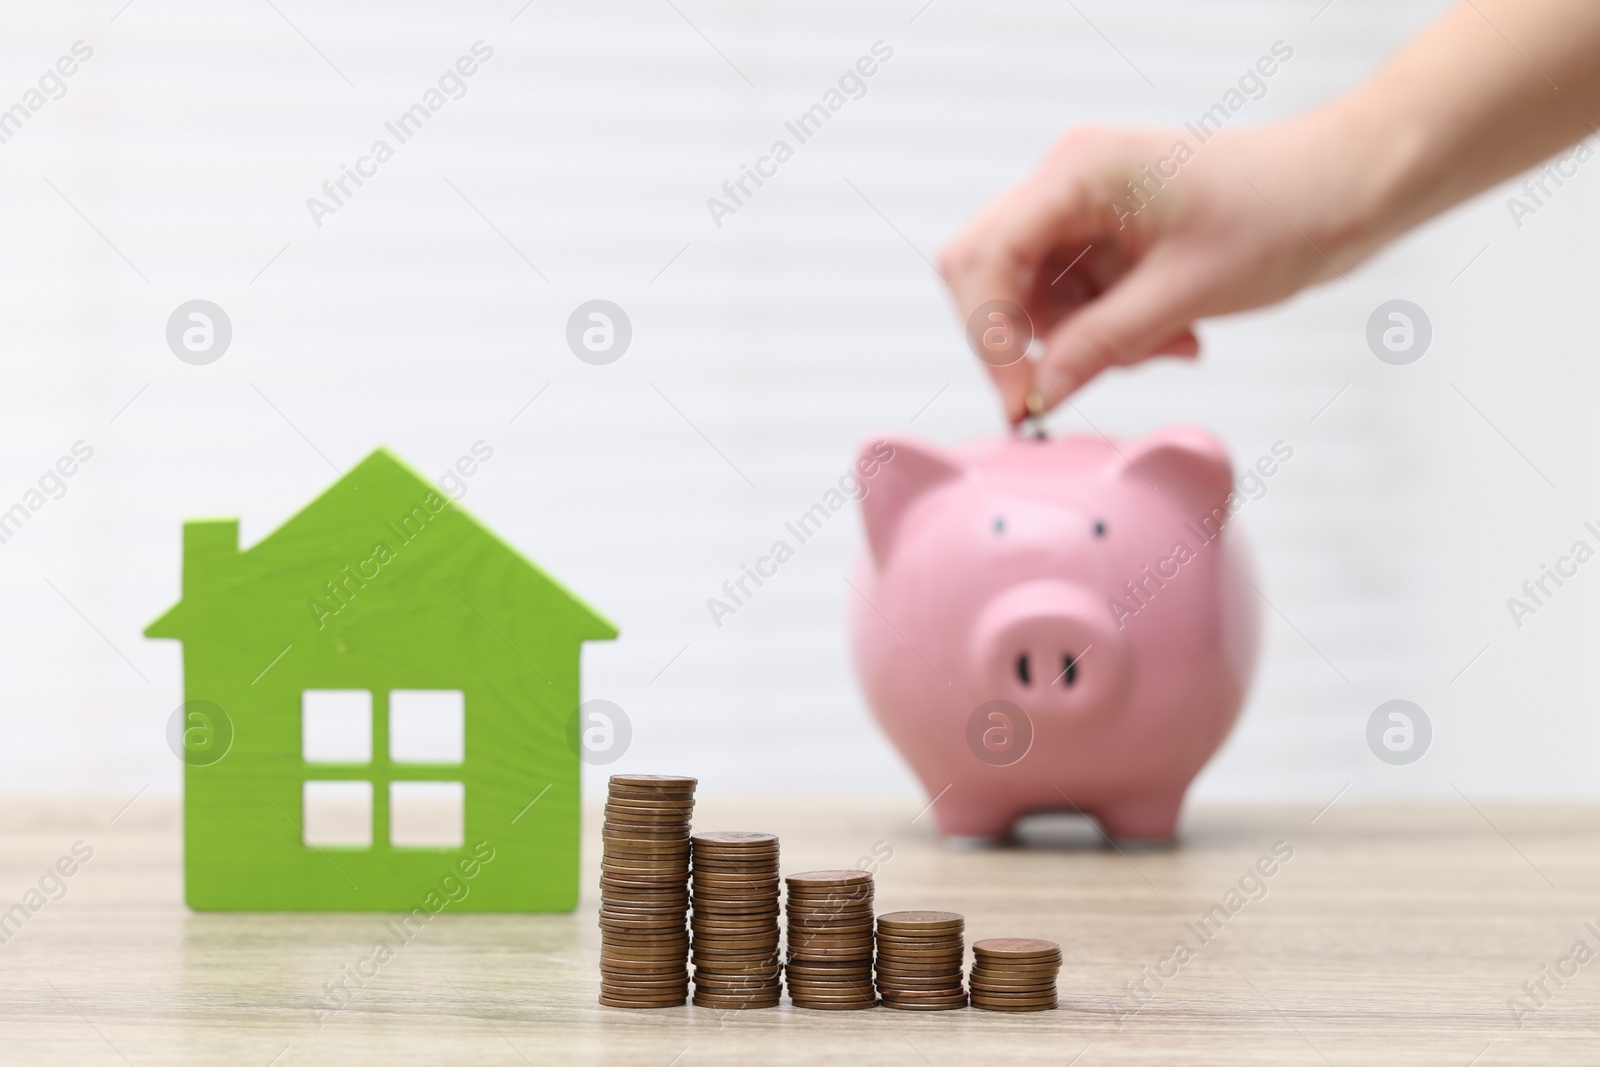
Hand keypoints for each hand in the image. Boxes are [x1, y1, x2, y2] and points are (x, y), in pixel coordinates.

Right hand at [939, 120, 1371, 421]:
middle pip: (990, 273)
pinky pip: (1072, 303)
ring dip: (1083, 342)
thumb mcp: (1188, 292)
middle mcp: (1067, 182)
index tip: (1021, 401)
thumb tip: (1038, 396)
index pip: (986, 256)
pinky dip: (1108, 334)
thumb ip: (1102, 344)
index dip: (989, 335)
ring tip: (1167, 346)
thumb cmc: (1283, 214)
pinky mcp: (1104, 237)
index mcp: (1079, 171)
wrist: (1346, 192)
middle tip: (1060, 393)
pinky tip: (1172, 334)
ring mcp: (1083, 209)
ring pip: (1032, 299)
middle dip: (1025, 341)